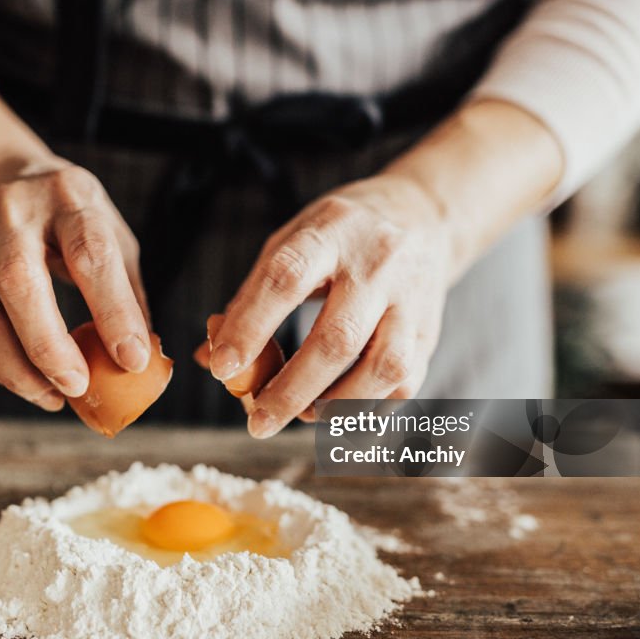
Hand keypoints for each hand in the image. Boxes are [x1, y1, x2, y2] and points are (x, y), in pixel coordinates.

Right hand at [0, 161, 150, 409]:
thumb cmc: (69, 217)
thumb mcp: (111, 233)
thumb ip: (127, 293)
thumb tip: (140, 361)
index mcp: (69, 198)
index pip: (90, 254)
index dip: (113, 311)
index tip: (132, 361)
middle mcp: (12, 215)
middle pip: (18, 283)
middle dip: (49, 347)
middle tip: (77, 387)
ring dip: (15, 369)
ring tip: (51, 396)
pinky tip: (10, 377)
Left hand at [209, 174, 451, 437]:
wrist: (421, 216)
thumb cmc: (337, 236)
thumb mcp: (290, 243)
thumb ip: (250, 298)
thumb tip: (209, 358)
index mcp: (329, 233)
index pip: (286, 279)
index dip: (251, 327)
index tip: (222, 368)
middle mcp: (377, 264)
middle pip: (337, 338)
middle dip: (292, 390)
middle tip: (258, 423)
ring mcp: (411, 299)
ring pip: (383, 367)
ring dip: (337, 405)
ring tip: (302, 415)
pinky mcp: (429, 331)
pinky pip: (405, 383)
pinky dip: (367, 409)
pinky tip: (337, 413)